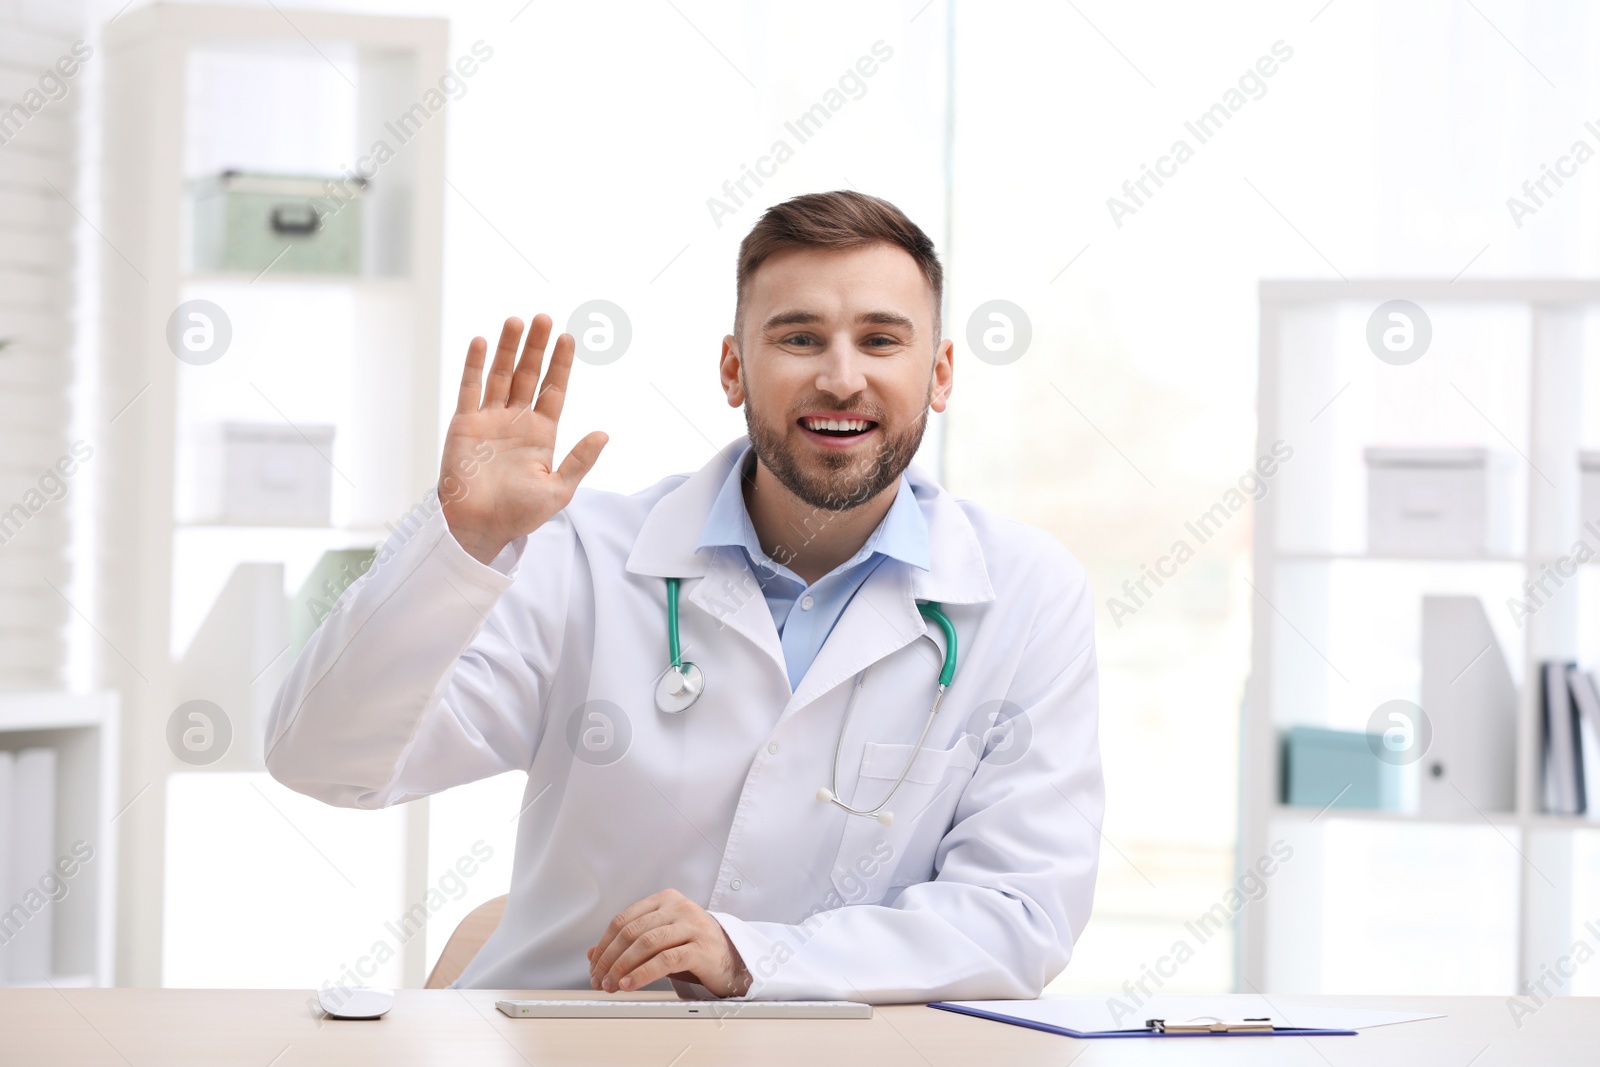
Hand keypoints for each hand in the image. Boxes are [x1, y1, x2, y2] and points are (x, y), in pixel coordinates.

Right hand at [439, 315, 607, 564]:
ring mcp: (490, 420)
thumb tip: (604, 434)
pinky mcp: (465, 424)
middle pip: (529, 375)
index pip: (553, 390)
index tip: (567, 337)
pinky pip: (470, 388)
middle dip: (536, 347)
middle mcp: (517, 421)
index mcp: (542, 434)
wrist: (480, 527)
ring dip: (508, 348)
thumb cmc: (519, 514)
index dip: (560, 364)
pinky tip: (482, 342)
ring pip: (501, 375)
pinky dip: (475, 365)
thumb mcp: (558, 490)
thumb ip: (580, 460)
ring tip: (517, 321)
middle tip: (544, 318)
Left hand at [586, 889, 751, 997]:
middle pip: (632, 931)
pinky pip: (666, 960)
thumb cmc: (694, 949)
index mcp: (666, 900)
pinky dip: (643, 973)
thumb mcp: (659, 943)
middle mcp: (679, 908)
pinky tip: (631, 984)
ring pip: (647, 943)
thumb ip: (629, 944)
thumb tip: (594, 954)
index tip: (594, 966)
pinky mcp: (702, 948)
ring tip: (612, 985)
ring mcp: (693, 926)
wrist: (733, 960)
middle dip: (610, 958)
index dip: (604, 945)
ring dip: (623, 967)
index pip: (624, 920)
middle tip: (600, 980)